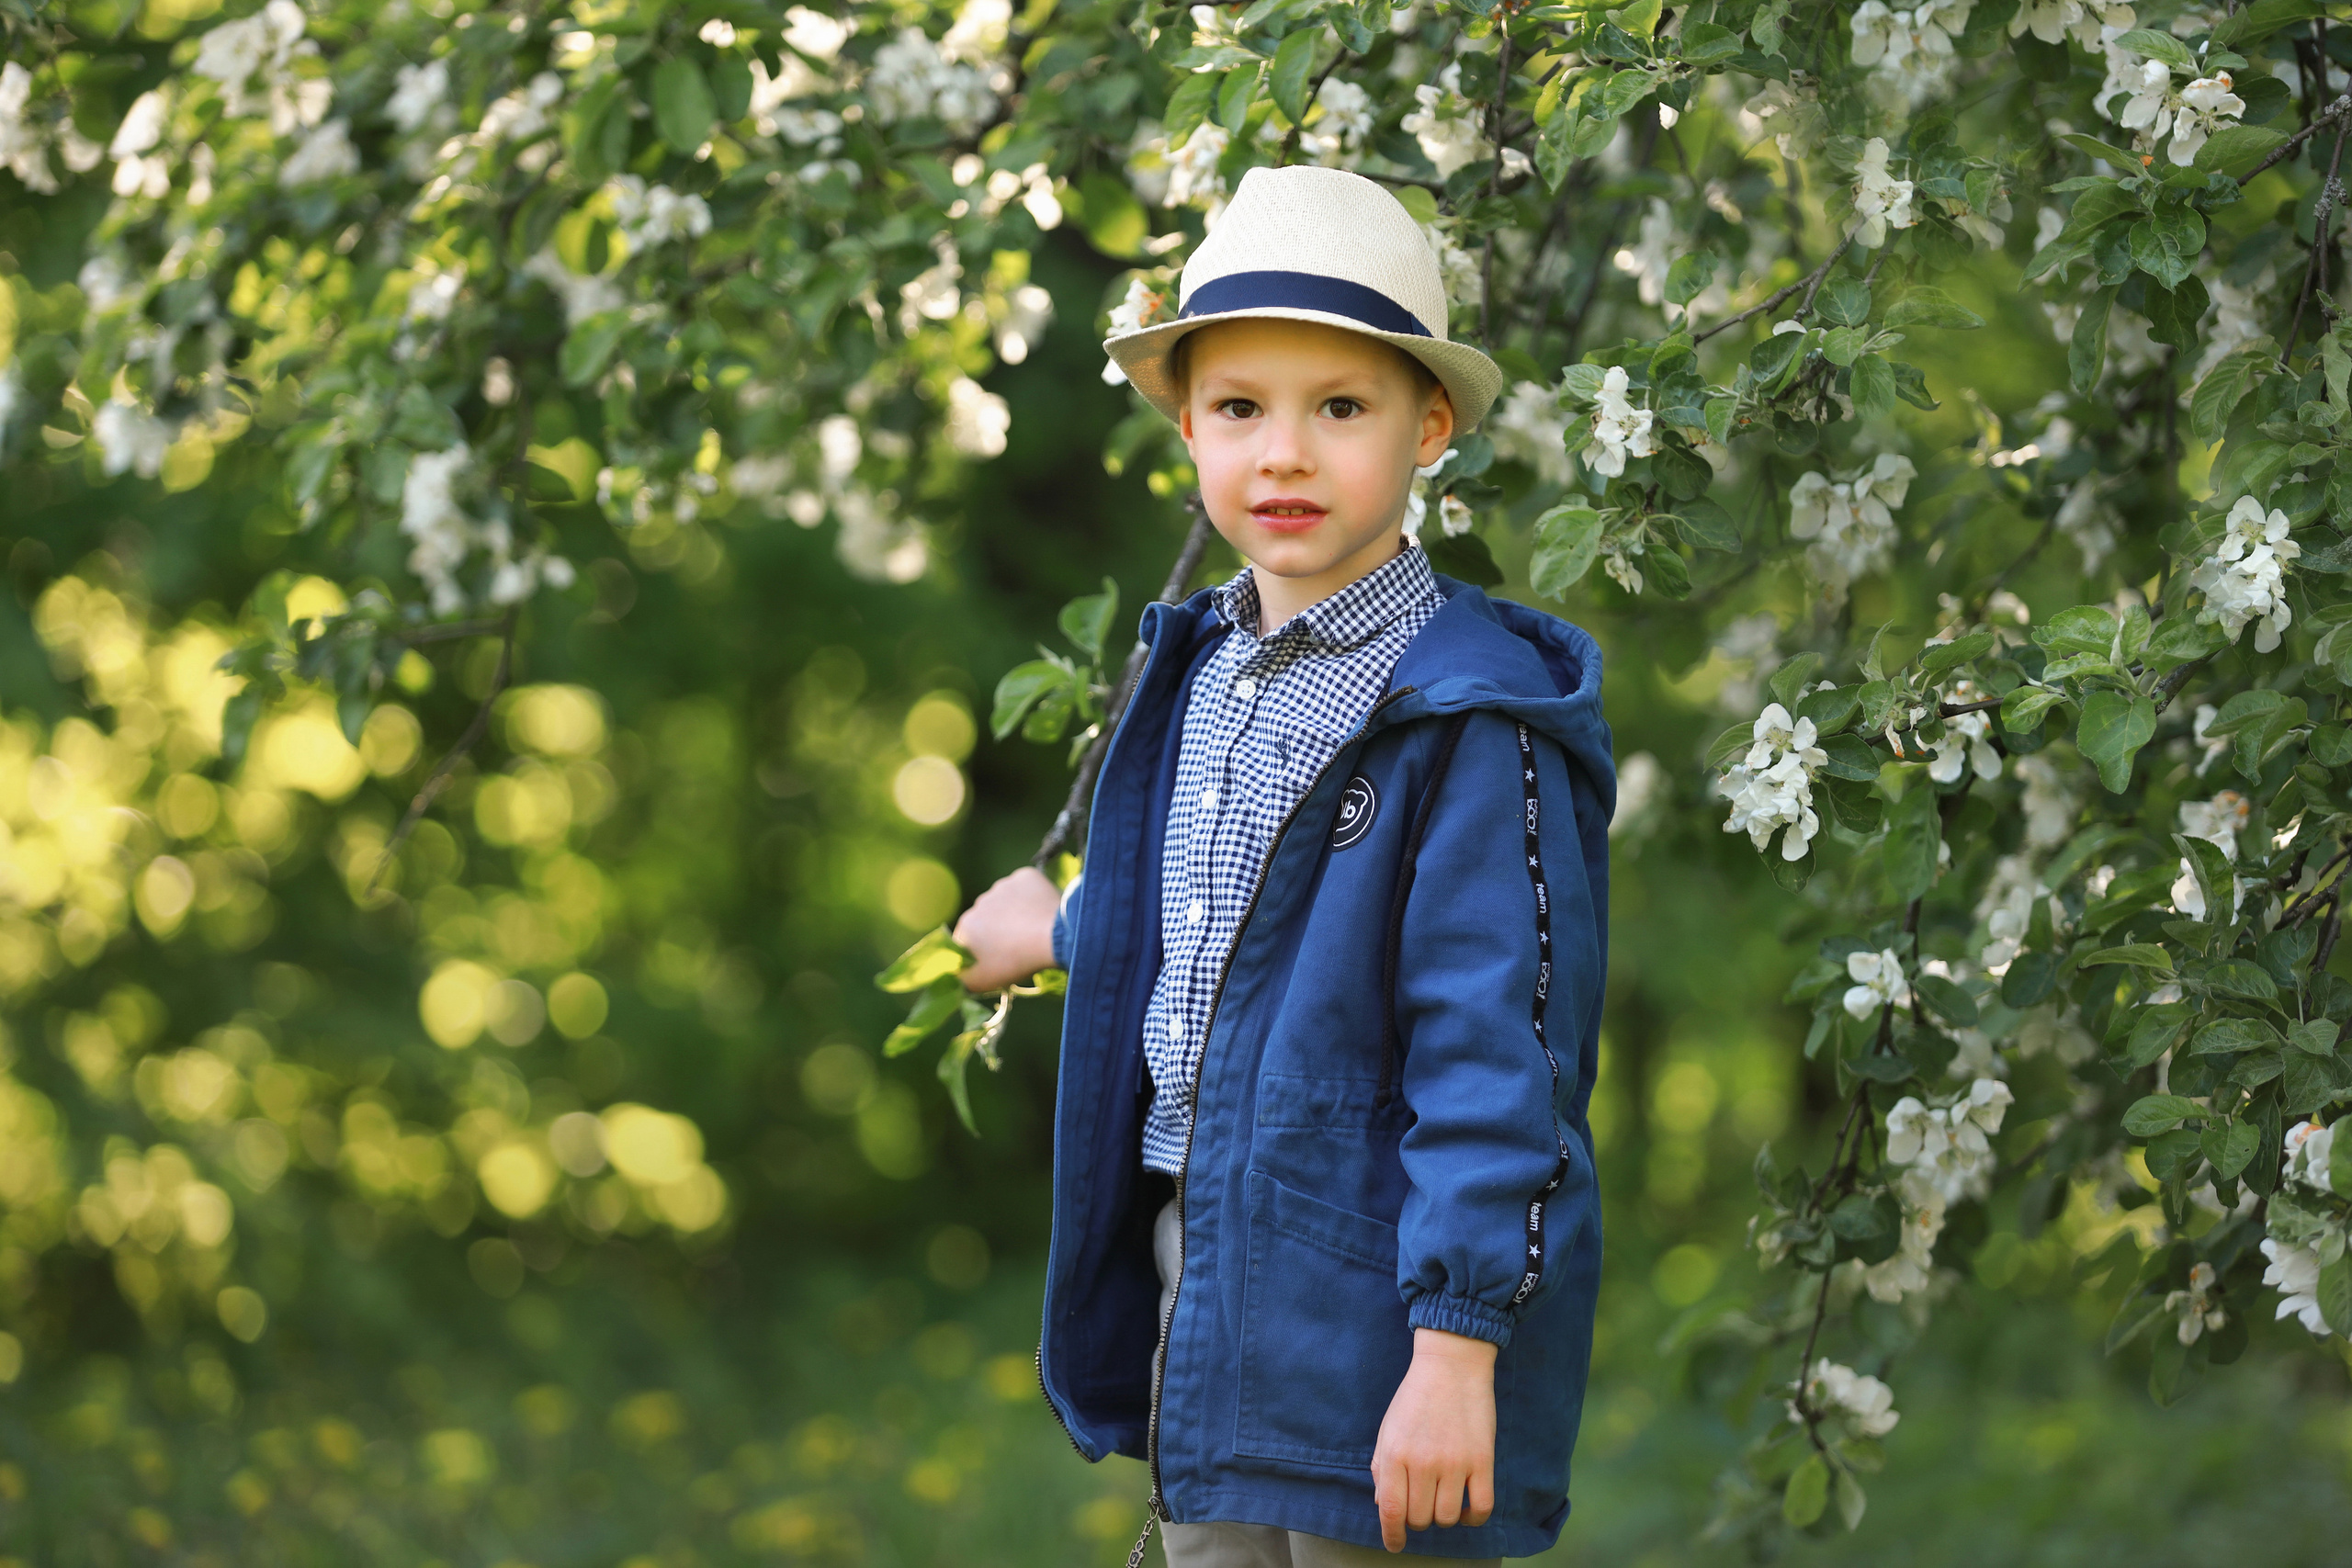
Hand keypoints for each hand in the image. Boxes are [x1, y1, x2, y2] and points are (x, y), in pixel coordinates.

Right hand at [950, 866, 1061, 991]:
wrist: (1054, 935)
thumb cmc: (1016, 960)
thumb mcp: (982, 982)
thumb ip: (961, 980)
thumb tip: (954, 975)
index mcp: (967, 924)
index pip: (969, 941)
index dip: (983, 953)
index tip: (1001, 960)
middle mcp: (980, 901)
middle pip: (987, 919)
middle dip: (998, 931)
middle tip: (1019, 946)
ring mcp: (1003, 886)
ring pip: (1006, 902)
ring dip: (1015, 913)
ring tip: (1033, 930)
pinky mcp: (1025, 876)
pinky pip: (1025, 889)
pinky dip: (1031, 898)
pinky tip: (1041, 912)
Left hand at [1370, 1327, 1496, 1551]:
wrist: (1451, 1365)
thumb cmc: (1415, 1397)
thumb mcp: (1387, 1428)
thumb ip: (1381, 1467)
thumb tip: (1384, 1505)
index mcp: (1394, 1454)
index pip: (1391, 1510)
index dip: (1392, 1535)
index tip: (1395, 1544)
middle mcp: (1422, 1462)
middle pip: (1420, 1519)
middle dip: (1417, 1520)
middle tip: (1421, 1505)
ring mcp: (1455, 1463)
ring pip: (1448, 1517)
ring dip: (1443, 1516)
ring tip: (1442, 1500)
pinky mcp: (1482, 1460)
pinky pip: (1481, 1507)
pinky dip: (1474, 1518)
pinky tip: (1467, 1511)